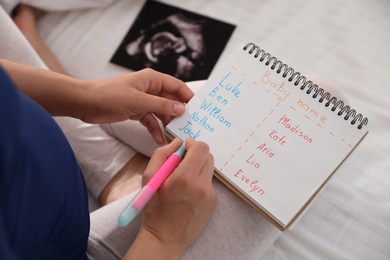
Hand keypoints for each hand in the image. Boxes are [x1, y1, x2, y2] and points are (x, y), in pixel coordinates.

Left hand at [82, 69, 193, 143]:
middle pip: (171, 101)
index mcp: (152, 79)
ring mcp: (144, 100)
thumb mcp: (138, 101)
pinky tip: (159, 139)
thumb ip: (161, 105)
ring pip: (162, 112)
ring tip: (175, 137)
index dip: (188, 97)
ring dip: (167, 124)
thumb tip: (182, 108)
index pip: (176, 86)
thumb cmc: (109, 96)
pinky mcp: (136, 111)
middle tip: (188, 127)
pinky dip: (155, 129)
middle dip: (179, 114)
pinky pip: (151, 121)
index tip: (199, 110)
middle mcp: (150, 89)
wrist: (85, 103)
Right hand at [125, 138, 215, 258]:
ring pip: (209, 169)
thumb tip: (177, 142)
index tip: (184, 148)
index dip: (192, 144)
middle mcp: (202, 186)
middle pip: (208, 156)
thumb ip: (162, 154)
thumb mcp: (149, 178)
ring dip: (197, 168)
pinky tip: (187, 193)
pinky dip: (199, 182)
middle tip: (181, 164)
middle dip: (195, 155)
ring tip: (182, 181)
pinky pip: (209, 183)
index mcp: (185, 178)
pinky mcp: (213, 202)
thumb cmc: (154, 208)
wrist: (165, 238)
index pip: (201, 148)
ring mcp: (210, 195)